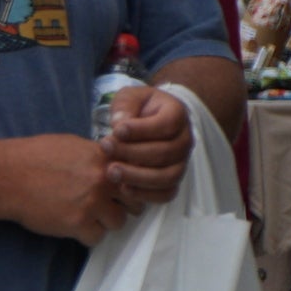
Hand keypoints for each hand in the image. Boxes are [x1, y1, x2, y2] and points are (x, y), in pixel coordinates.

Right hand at [3, 133, 130, 245]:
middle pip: (133, 201)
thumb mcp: (68, 144)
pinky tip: (71, 223)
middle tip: (104, 205)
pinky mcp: (79, 224)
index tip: (121, 190)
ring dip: (104, 221)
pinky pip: (97, 237)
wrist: (3, 176)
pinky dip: (86, 234)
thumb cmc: (31, 157)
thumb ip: (95, 155)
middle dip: (121, 205)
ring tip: (84, 214)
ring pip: (118, 221)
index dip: (129, 184)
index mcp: (100, 157)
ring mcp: (92, 203)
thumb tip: (113, 165)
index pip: (134, 175)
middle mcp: (101, 179)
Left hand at [103, 84, 194, 206]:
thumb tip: (119, 124)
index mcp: (177, 114)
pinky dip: (147, 194)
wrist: (147, 118)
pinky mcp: (173, 179)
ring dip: (138, 176)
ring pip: (167, 176)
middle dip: (132, 152)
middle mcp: (185, 140)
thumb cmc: (138, 106)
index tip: (116, 131)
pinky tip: (124, 188)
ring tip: (112, 171)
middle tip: (106, 148)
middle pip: (165, 153)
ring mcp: (182, 162)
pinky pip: (166, 193)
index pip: (166, 125)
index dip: (141, 130)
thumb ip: (125, 105)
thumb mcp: (130, 96)